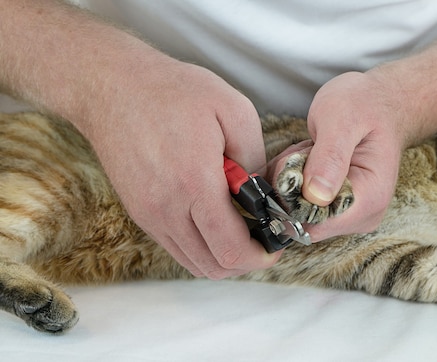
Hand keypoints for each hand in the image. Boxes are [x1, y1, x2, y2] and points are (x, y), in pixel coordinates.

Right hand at [88, 60, 279, 278]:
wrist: (112, 87)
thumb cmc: (174, 92)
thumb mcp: (234, 110)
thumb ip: (255, 157)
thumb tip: (261, 193)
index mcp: (195, 183)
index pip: (231, 249)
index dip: (260, 256)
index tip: (274, 246)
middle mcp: (167, 208)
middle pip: (213, 266)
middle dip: (245, 260)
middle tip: (261, 237)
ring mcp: (149, 214)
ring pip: (193, 262)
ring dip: (222, 256)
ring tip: (239, 228)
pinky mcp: (140, 212)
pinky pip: (176, 246)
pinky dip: (200, 245)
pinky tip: (213, 219)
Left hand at [302, 71, 408, 240]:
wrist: (381, 100)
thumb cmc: (366, 104)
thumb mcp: (343, 119)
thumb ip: (329, 157)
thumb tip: (315, 197)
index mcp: (369, 200)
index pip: (315, 223)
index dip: (293, 197)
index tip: (297, 161)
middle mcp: (361, 216)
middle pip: (301, 219)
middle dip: (291, 184)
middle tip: (307, 148)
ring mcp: (347, 214)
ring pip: (294, 209)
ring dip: (291, 177)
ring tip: (312, 148)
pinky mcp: (334, 206)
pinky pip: (296, 200)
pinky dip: (293, 177)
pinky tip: (310, 156)